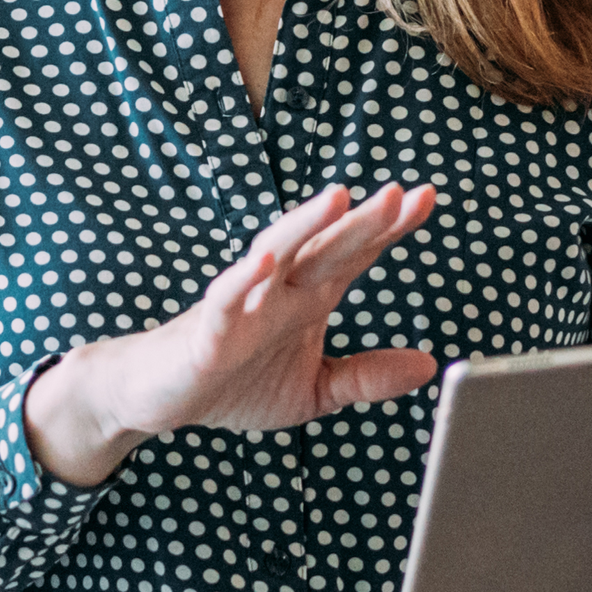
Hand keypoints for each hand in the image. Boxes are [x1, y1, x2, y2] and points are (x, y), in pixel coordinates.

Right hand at [25, 183, 439, 485]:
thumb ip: (367, 376)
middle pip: (328, 246)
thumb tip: (430, 366)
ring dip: (307, 225)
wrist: (160, 399)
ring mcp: (244, 302)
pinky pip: (227, 297)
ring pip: (279, 254)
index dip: (391, 228)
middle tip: (402, 192)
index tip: (426, 198)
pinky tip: (265, 258)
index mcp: (310, 297)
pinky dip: (244, 278)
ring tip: (340, 197)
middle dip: (364, 220)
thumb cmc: (235, 382)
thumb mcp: (315, 389)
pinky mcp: (208, 329)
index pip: (357, 254)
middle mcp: (281, 288)